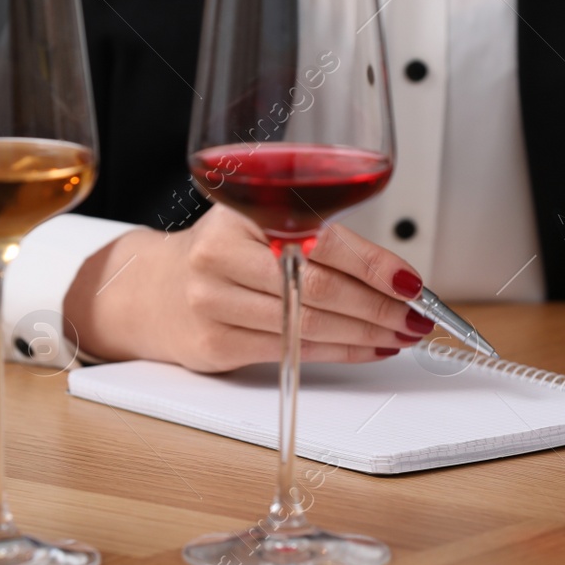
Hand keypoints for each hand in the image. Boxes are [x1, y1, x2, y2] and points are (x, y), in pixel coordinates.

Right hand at [65, 205, 432, 371]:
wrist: (148, 289)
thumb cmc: (217, 251)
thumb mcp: (253, 216)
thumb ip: (307, 225)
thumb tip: (386, 263)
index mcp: (240, 212)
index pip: (319, 240)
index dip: (371, 264)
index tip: (409, 281)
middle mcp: (220, 256)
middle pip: (318, 288)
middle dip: (379, 306)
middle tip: (416, 314)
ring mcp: (214, 303)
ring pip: (308, 325)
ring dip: (367, 334)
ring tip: (401, 333)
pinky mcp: (216, 344)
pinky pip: (292, 352)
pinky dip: (339, 352)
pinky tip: (366, 348)